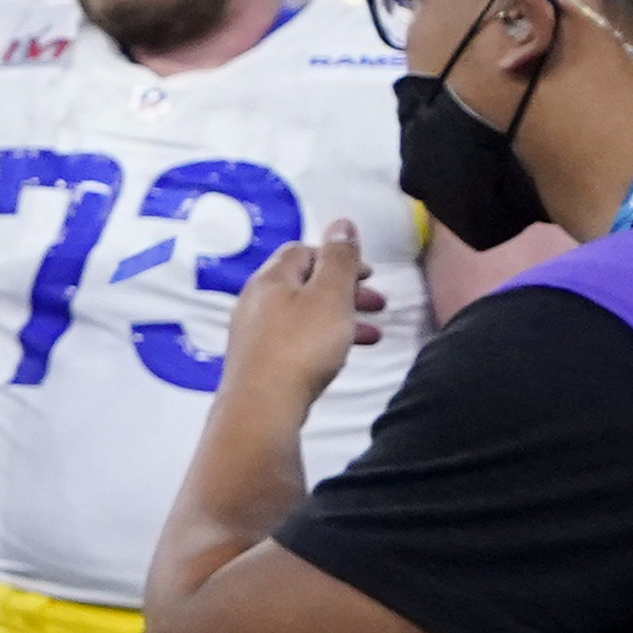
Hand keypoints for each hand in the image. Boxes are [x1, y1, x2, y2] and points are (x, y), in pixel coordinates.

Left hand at [225, 225, 386, 413]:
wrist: (262, 408)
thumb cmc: (300, 347)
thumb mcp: (330, 295)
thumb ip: (339, 259)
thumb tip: (342, 224)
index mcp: (270, 278)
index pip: (302, 251)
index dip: (337, 256)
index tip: (368, 273)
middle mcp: (256, 301)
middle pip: (305, 283)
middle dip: (345, 289)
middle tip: (378, 303)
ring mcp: (254, 332)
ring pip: (304, 313)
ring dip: (340, 317)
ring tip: (373, 333)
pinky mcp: (259, 361)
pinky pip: (296, 339)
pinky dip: (323, 339)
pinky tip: (343, 355)